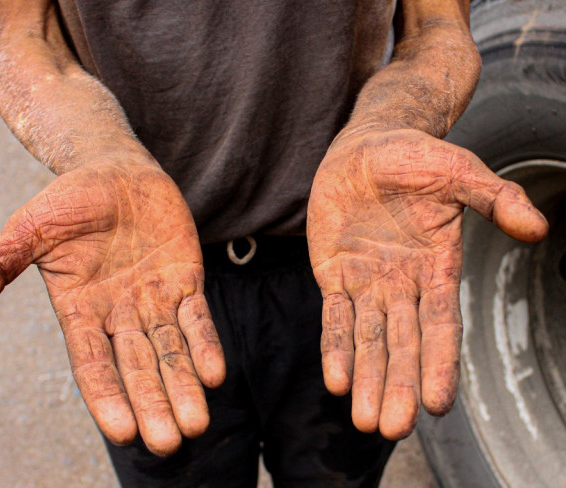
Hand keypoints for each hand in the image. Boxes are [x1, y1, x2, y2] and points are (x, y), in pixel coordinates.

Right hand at [0, 160, 224, 454]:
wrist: (116, 171)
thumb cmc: (69, 201)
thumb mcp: (29, 228)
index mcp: (79, 310)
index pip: (92, 364)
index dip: (107, 397)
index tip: (123, 431)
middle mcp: (119, 313)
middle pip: (137, 367)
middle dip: (152, 403)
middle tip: (167, 443)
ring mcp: (154, 299)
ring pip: (170, 350)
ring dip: (183, 385)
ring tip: (196, 424)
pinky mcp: (184, 279)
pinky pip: (196, 317)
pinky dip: (205, 343)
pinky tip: (214, 374)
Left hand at [307, 128, 547, 439]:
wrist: (367, 147)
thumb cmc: (416, 158)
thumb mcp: (461, 173)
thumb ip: (496, 199)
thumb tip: (537, 228)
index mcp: (438, 269)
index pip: (441, 326)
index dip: (439, 364)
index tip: (438, 405)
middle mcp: (403, 285)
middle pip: (402, 345)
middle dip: (398, 386)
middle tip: (393, 428)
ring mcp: (366, 283)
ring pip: (367, 340)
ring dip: (366, 379)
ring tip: (366, 421)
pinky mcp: (334, 274)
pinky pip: (334, 316)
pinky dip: (335, 346)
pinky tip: (335, 380)